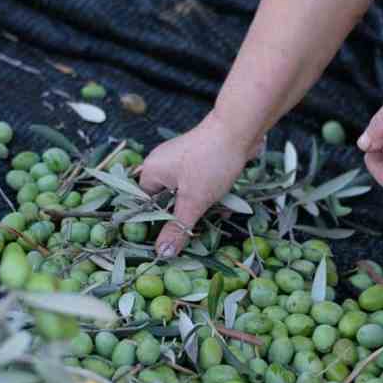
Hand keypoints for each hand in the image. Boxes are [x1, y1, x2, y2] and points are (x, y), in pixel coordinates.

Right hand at [139, 113, 261, 257]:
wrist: (240, 128)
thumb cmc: (211, 162)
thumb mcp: (194, 201)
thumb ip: (177, 228)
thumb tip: (162, 254)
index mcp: (151, 171)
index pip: (143, 205)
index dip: (154, 224)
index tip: (168, 240)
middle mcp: (162, 163)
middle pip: (165, 201)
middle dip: (183, 216)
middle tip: (195, 228)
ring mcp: (181, 160)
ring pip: (185, 194)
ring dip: (200, 206)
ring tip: (217, 211)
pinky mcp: (199, 159)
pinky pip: (198, 184)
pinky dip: (208, 195)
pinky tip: (224, 202)